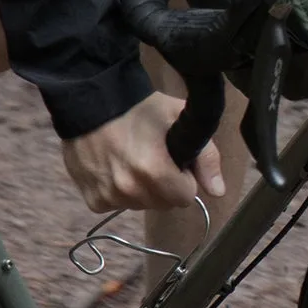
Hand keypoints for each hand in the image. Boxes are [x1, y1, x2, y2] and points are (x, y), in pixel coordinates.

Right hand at [60, 92, 225, 213]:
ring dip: (142, 190)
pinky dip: (118, 192)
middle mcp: (129, 190)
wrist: (89, 101)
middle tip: (153, 157)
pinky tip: (114, 168)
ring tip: (131, 160)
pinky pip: (117, 206)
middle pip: (164, 204)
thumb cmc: (138, 107)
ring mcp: (108, 196)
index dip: (185, 178)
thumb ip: (206, 156)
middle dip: (165, 186)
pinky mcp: (92, 199)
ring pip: (141, 205)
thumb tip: (218, 191)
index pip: (186, 198)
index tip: (174, 160)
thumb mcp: (179, 119)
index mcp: (154, 172)